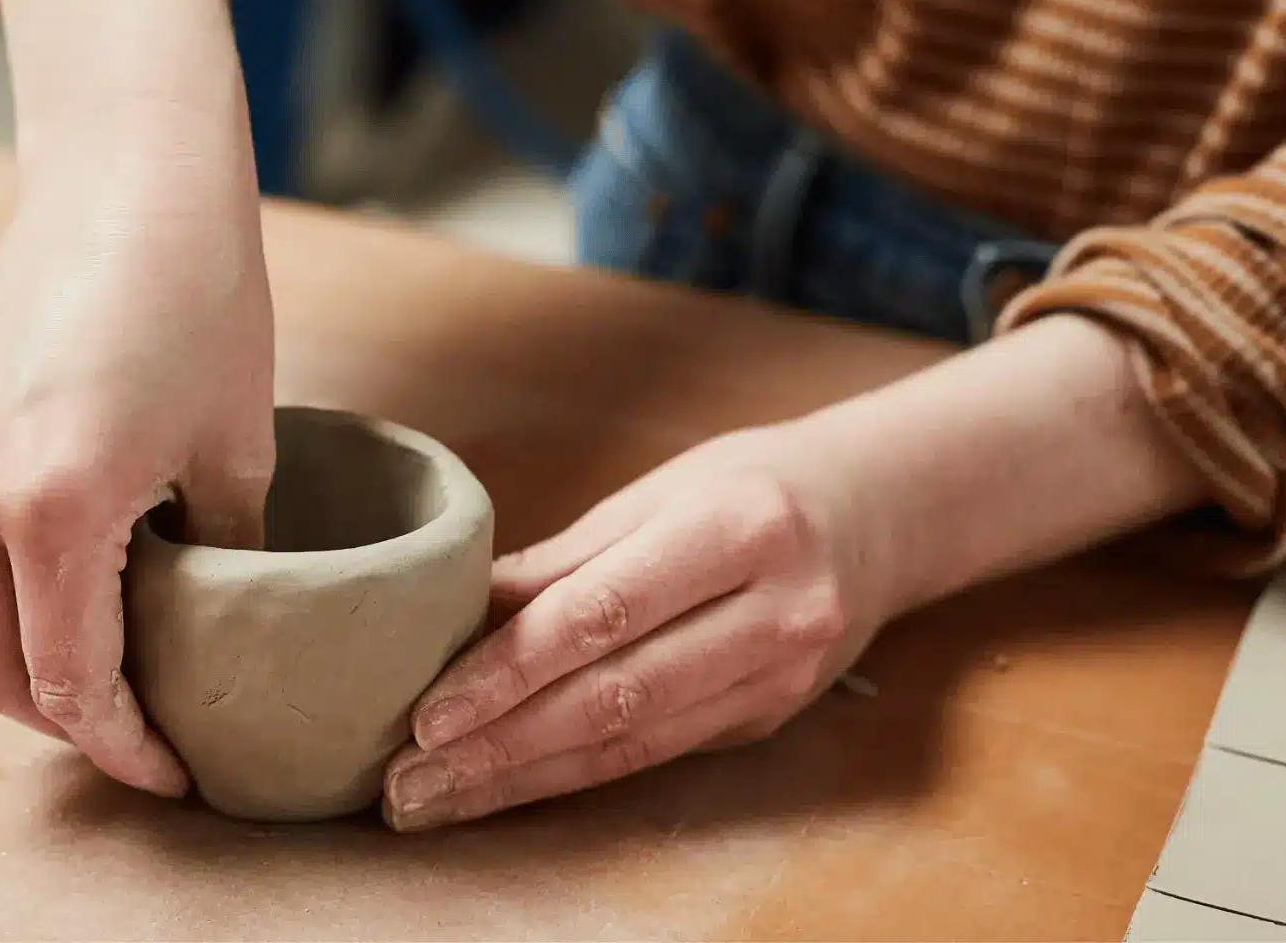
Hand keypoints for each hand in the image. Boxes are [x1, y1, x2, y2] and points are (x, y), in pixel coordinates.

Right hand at [0, 116, 273, 797]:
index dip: (121, 746)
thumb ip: (220, 559)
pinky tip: (86, 582)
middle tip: (147, 731)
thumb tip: (222, 635)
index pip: (67, 682)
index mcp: (51, 506)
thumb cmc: (201, 291)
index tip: (175, 772)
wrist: (127, 169)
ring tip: (123, 663)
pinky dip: (9, 595)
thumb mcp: (233, 446)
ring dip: (29, 661)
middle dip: (64, 724)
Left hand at [381, 428, 905, 830]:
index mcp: (737, 531)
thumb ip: (564, 558)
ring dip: (523, 780)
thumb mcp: (661, 491)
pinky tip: (508, 784)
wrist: (878, 514)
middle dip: (499, 748)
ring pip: (632, 744)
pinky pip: (656, 754)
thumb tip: (457, 608)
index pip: (599, 615)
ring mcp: (780, 677)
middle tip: (407, 783)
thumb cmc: (751, 486)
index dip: (506, 672)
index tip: (427, 714)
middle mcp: (772, 613)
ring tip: (437, 799)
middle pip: (612, 697)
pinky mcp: (770, 720)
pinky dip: (573, 773)